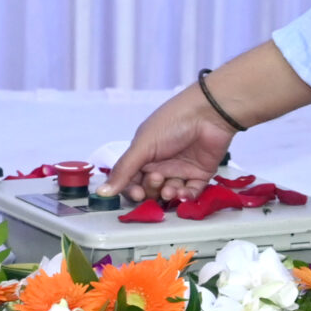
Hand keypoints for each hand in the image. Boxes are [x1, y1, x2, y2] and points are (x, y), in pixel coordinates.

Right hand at [107, 85, 235, 202]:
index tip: (137, 195)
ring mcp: (181, 169)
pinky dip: (186, 197)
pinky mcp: (200, 174)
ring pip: (170, 193)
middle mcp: (161, 163)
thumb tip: (102, 192)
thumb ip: (124, 170)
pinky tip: (184, 193)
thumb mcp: (143, 145)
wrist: (209, 113)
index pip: (132, 180)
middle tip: (158, 179)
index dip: (132, 190)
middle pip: (150, 189)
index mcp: (144, 154)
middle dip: (152, 189)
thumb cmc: (172, 122)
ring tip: (171, 187)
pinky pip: (191, 193)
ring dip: (169, 194)